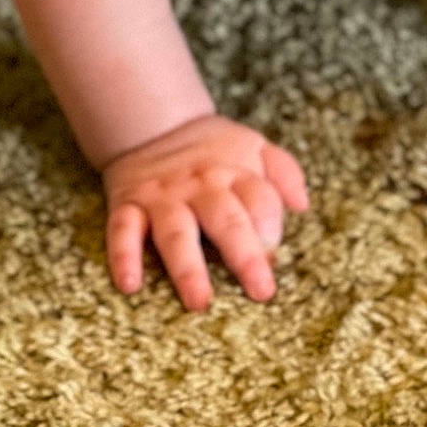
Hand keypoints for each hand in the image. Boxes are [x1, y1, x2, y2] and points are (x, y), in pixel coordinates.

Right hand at [102, 113, 310, 311]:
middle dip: (245, 255)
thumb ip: (284, 172)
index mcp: (235, 173)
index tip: (275, 251)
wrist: (154, 124)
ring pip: (176, 233)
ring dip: (188, 268)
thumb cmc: (214, 150)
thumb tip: (303, 205)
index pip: (260, 198)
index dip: (270, 223)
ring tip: (200, 302)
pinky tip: (129, 285)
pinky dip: (123, 257)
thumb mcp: (253, 147)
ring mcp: (163, 198)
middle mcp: (200, 186)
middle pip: (225, 220)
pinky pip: (122, 231)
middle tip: (261, 291)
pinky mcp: (128, 205)